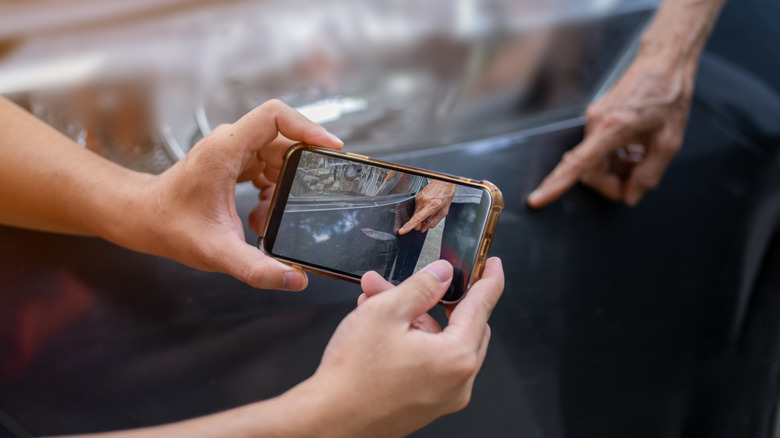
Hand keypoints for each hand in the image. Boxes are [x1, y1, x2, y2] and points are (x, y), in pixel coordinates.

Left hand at [132, 99, 342, 289]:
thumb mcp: (217, 252)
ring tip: (273, 214)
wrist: (143, 219)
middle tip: (310, 197)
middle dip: (300, 170)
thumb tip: (294, 279)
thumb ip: (256, 268)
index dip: (308, 127)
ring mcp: (231, 151)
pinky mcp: (233, 162)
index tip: (330, 148)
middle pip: (283, 138)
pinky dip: (273, 189)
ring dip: (285, 185)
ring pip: (277, 154)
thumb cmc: (170, 227)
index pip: (275, 117)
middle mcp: (229, 143)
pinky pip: (267, 165)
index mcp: (225, 150)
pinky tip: (263, 214)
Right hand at [291, 258, 502, 437]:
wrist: (328, 420)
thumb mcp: (387, 312)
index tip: (493, 265)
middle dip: (434, 299)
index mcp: (456, 357)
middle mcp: (457, 382)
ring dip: (414, 319)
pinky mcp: (425, 405)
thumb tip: (443, 274)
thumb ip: (422, 287)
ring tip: (376, 301)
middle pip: (461, 325)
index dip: (489, 279)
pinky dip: (412, 342)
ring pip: (440, 343)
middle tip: (410, 281)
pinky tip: (380, 329)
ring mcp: (442, 398)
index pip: (482, 307)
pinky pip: (430, 363)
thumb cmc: (353, 375)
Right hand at [399, 180, 455, 233]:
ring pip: (415, 214)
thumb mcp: (444, 212)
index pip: (417, 218)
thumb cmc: (446, 195)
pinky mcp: (417, 196)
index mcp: (431, 206)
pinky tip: (428, 206)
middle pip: (415, 218)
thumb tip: (424, 228)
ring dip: (421, 216)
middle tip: (426, 223)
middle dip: (419, 224)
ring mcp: (419, 198)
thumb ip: (434, 222)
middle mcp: (423, 202)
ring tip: (430, 210)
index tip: (402, 231)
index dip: (408, 226)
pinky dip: (421, 210)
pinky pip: (416, 208)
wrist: (444, 182)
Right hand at [527, 47, 696, 207]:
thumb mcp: (669, 142)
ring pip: (595, 161)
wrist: (664, 62)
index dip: (556, 184)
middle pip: (590, 170)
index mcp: (612, 128)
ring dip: (616, 168)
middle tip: (637, 183)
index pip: (578, 163)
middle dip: (611, 183)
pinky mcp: (596, 116)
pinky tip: (635, 150)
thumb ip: (649, 174)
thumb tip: (631, 196)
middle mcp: (596, 122)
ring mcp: (593, 118)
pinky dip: (615, 156)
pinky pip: (598, 148)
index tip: (537, 200)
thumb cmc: (669, 96)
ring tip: (641, 159)